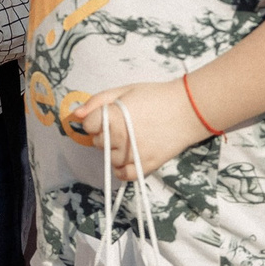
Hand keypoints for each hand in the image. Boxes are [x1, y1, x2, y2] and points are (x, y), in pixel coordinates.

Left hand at [67, 78, 212, 181]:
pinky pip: (123, 175)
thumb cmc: (155, 96)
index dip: (95, 120)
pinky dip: (122, 169)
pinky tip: (129, 156)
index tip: (108, 116)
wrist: (188, 109)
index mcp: (113, 117)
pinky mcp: (145, 165)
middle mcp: (120, 138)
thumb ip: (97, 101)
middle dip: (105, 134)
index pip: (87, 127)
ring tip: (132, 137)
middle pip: (97, 143)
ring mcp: (132, 154)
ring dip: (115, 151)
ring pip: (110, 159)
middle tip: (124, 124)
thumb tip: (76, 115)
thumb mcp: (124, 90)